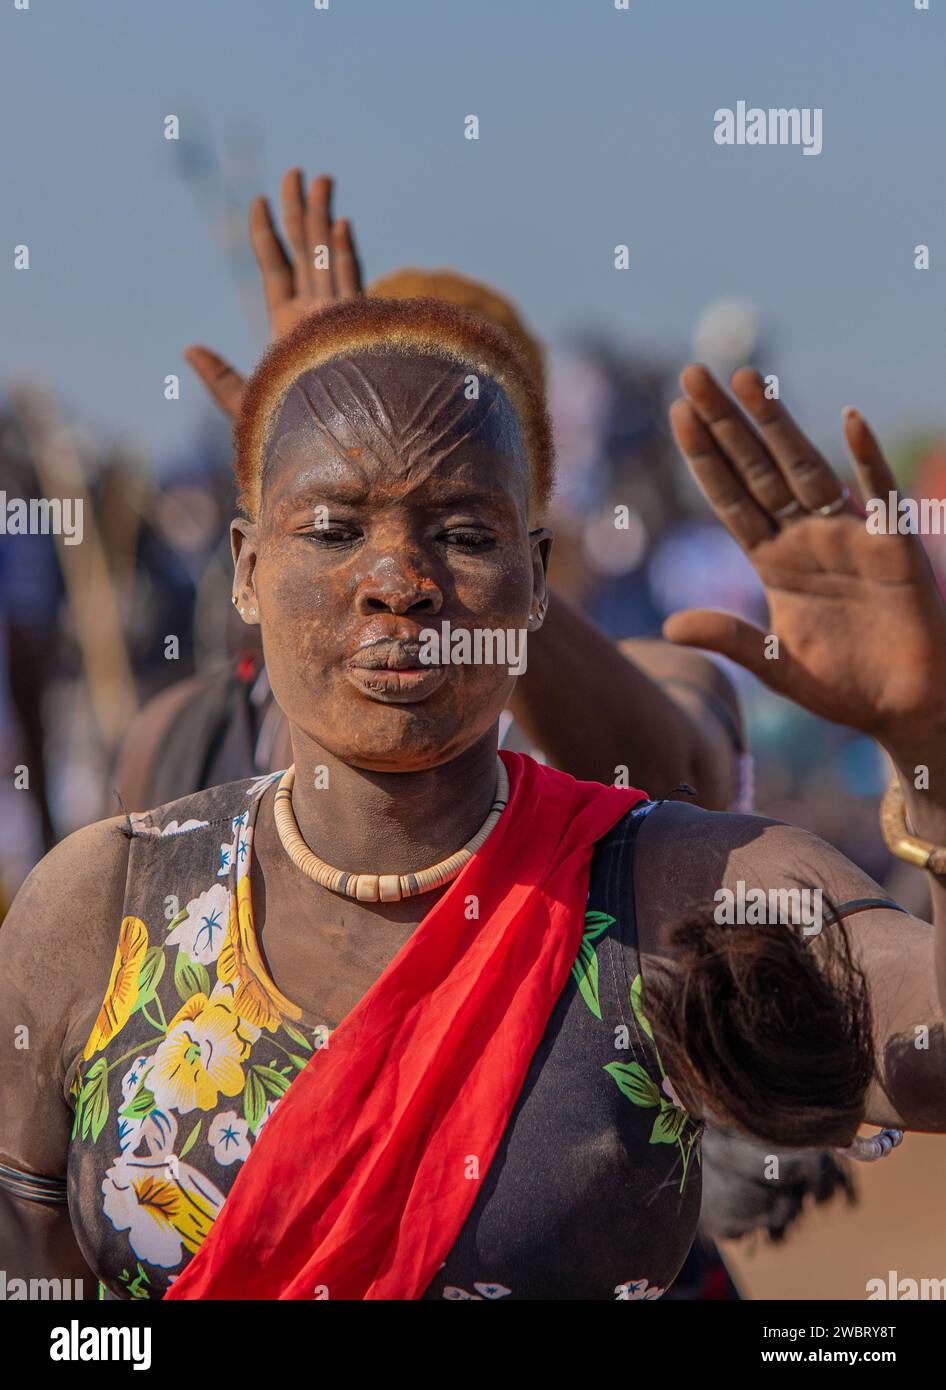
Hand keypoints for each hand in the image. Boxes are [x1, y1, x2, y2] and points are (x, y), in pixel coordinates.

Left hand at [184, 168, 361, 419]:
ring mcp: (340, 319)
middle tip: (296, 172)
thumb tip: (187, 348)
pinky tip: (340, 223)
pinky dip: (345, 253)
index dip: (267, 235)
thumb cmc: (290, 434)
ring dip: (324, 217)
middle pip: (305, 252)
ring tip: (322, 178)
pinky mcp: (358, 329)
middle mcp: (316, 316)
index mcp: (288, 327)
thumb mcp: (245, 404)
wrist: (334, 450)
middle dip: (300, 211)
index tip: (259, 201)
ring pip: (329, 256)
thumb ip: (218, 377)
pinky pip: (351, 282)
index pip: (276, 269)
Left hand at [664, 364, 945, 753]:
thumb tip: (669, 627)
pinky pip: (880, 496)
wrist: (904, 706)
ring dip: (779, 425)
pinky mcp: (894, 548)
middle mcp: (806, 537)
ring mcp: (849, 536)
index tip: (677, 413)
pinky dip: (866, 459)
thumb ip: (731, 640)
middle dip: (726, 423)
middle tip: (692, 372)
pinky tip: (849, 420)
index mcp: (773, 561)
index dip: (705, 457)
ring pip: (807, 469)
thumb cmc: (842, 687)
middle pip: (758, 468)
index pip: (730, 498)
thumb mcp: (777, 666)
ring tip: (749, 378)